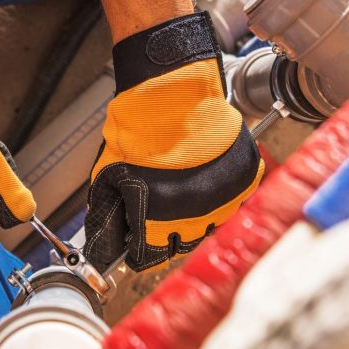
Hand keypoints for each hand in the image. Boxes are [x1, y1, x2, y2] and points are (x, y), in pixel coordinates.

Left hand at [84, 13, 263, 271]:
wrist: (172, 92)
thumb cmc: (141, 127)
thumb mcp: (109, 173)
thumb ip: (109, 211)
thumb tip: (105, 236)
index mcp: (158, 218)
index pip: (149, 256)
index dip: (140, 252)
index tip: (138, 246)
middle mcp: (194, 215)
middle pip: (182, 245)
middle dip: (168, 236)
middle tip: (160, 220)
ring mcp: (223, 198)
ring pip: (211, 227)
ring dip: (196, 219)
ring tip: (184, 198)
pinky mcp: (243, 179)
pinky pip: (234, 202)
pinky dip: (221, 197)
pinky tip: (205, 182)